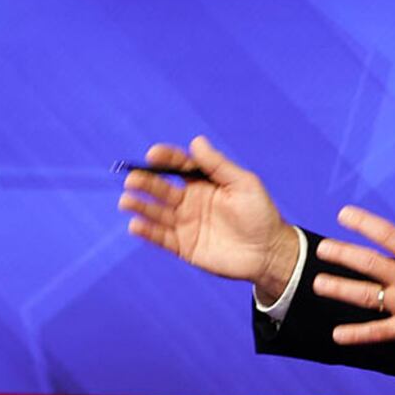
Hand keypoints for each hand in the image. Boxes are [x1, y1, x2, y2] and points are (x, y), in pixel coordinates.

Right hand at [121, 137, 305, 297]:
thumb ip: (218, 165)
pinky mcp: (183, 246)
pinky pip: (161, 238)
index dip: (166, 159)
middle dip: (146, 183)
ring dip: (140, 206)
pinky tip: (135, 225)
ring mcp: (185, 224)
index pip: (178, 166)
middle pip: (162, 189)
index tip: (153, 154)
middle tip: (132, 179)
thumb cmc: (260, 214)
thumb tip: (196, 141)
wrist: (268, 252)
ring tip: (126, 201)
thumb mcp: (243, 183)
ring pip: (156, 212)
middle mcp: (190, 201)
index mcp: (203, 182)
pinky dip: (147, 232)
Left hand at [310, 190, 394, 351]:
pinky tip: (337, 335)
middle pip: (368, 264)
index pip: (386, 235)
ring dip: (340, 289)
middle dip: (342, 255)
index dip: (363, 223)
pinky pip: (378, 332)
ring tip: (318, 284)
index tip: (344, 215)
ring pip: (366, 296)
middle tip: (321, 249)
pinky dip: (357, 335)